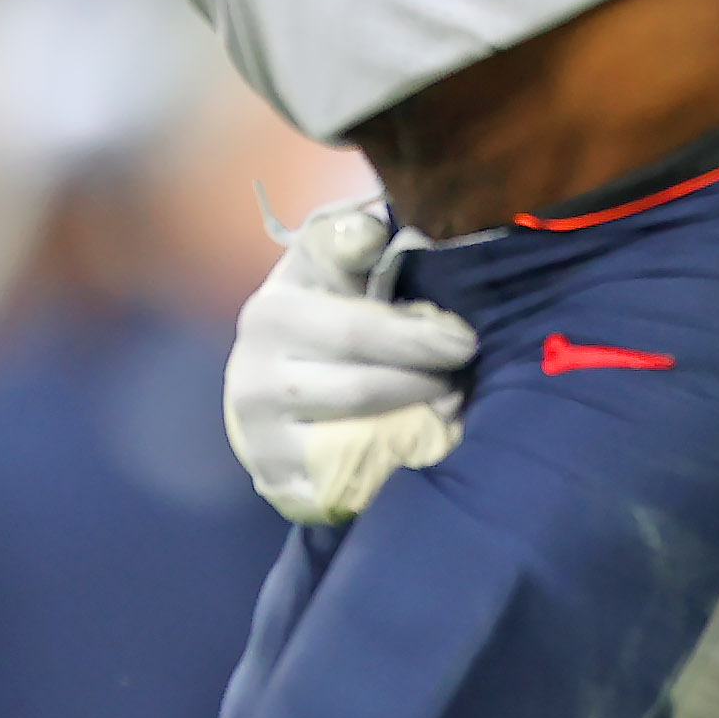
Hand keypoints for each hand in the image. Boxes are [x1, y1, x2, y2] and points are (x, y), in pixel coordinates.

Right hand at [227, 200, 478, 525]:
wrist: (264, 386)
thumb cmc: (316, 312)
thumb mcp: (324, 265)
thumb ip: (349, 241)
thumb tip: (370, 232)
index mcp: (271, 315)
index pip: (357, 330)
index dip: (419, 338)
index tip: (465, 342)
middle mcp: (254, 379)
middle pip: (362, 390)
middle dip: (424, 385)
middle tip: (463, 381)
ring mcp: (260, 439)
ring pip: (356, 440)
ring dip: (414, 427)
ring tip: (447, 410)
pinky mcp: (275, 483)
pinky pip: (345, 485)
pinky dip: (390, 469)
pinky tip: (417, 450)